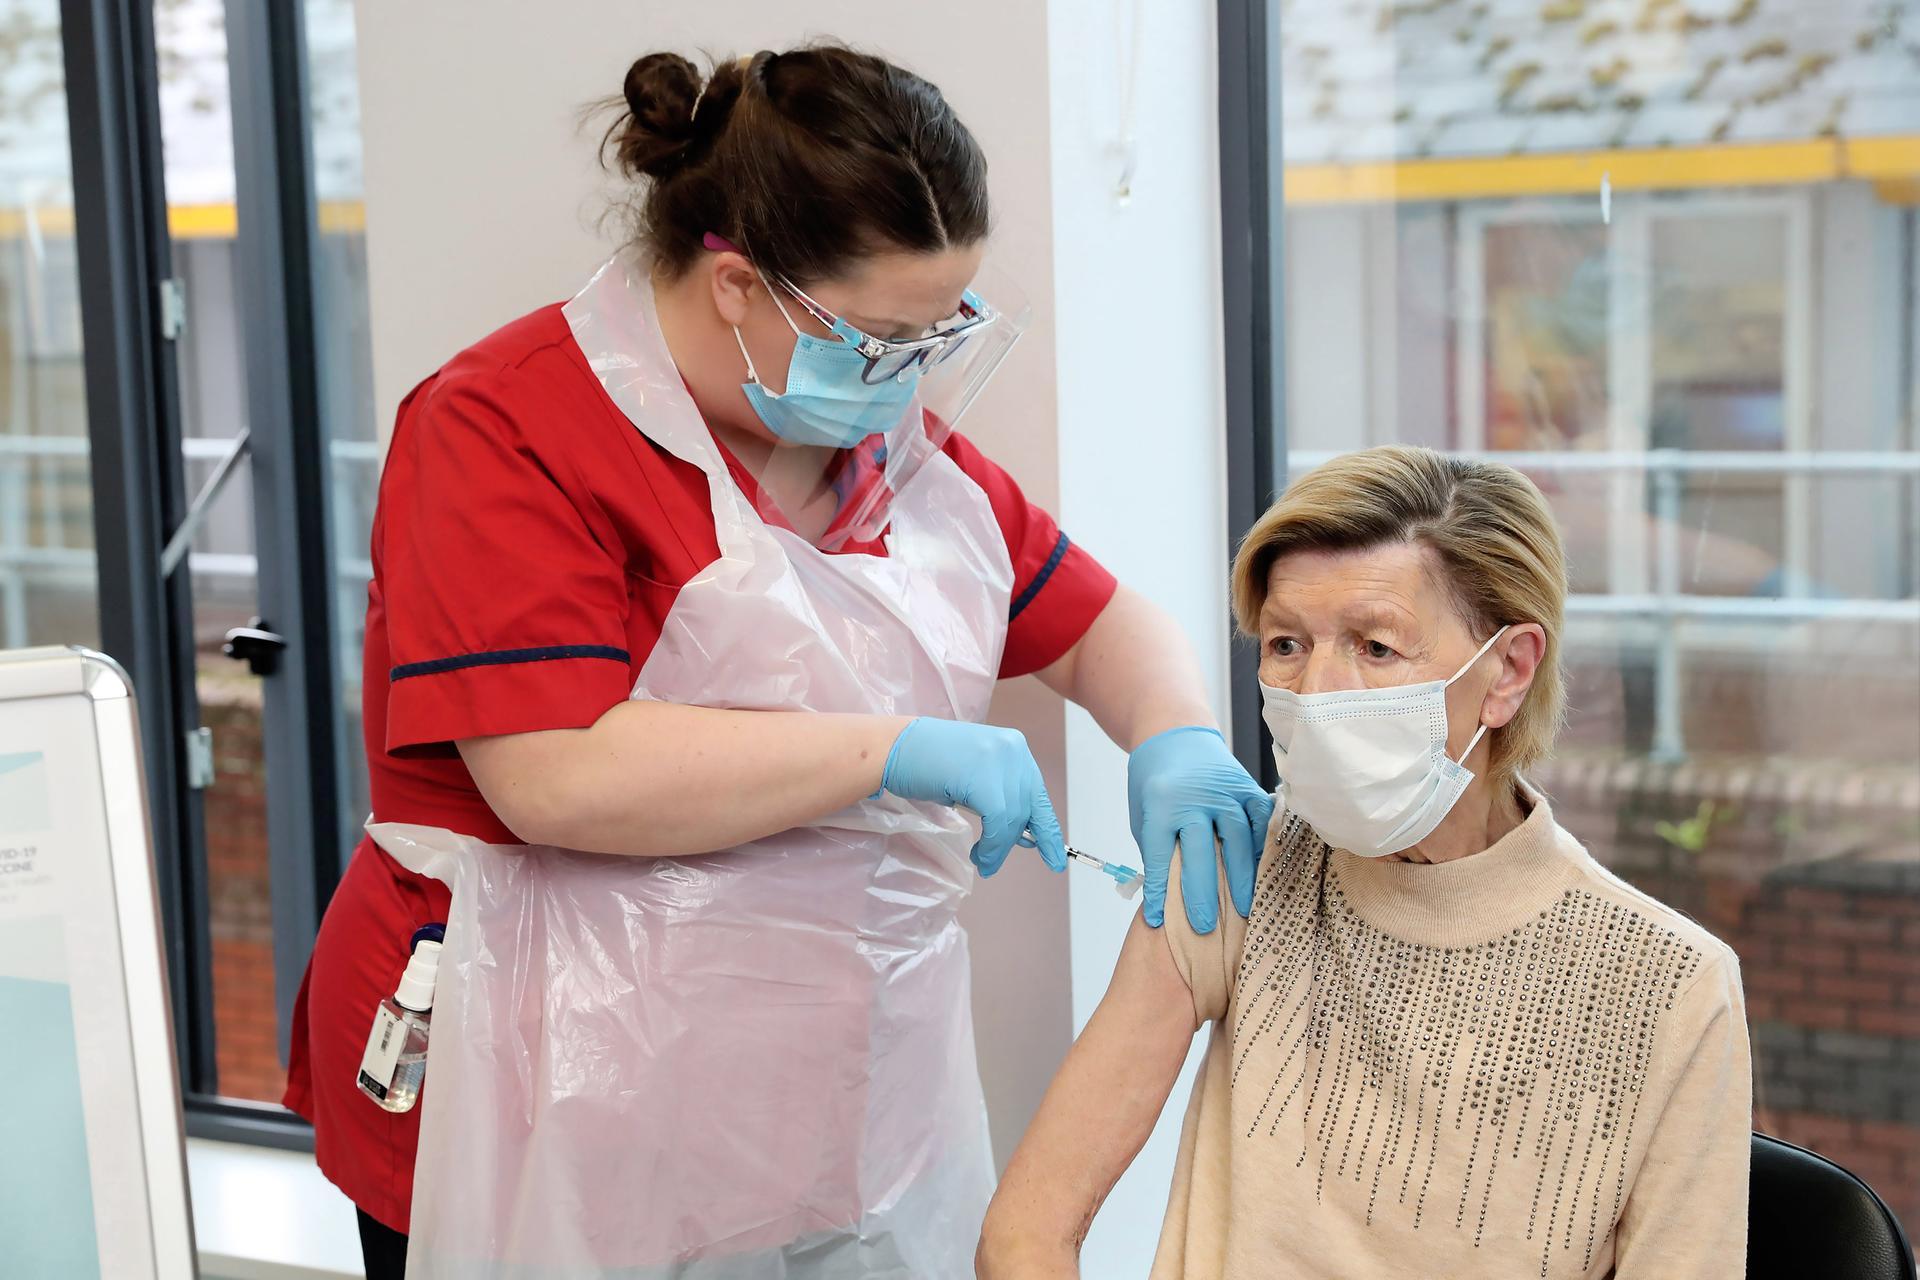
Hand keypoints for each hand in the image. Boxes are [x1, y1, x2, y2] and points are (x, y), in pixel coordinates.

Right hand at [880, 718, 1067, 875]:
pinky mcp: (983, 778)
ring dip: (1000, 847)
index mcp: (1013, 746)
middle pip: (1029, 806)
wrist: (894, 748)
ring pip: (1014, 818)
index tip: (1055, 855)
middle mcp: (1012, 749)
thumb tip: (1025, 836)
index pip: (1037, 792)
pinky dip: (994, 846)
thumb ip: (1000, 796)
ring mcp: (999, 761)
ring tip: (985, 861)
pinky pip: (999, 822)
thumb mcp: (975, 775)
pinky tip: (981, 856)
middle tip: (1009, 862)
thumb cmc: (927, 763)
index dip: (1047, 828)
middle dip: (1023, 839)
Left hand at [1127, 726, 1273, 932]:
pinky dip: (1260, 849)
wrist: (1174, 734)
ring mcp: (1224, 790)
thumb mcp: (1143, 814)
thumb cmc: (1154, 782)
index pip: (1160, 853)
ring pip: (1237, 839)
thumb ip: (1157, 848)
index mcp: (1160, 802)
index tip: (1157, 919)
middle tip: (1204, 927)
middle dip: (1201, 894)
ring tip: (1241, 910)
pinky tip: (1260, 874)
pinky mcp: (1246, 787)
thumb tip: (1169, 895)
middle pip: (1200, 852)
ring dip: (1240, 878)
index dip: (1159, 890)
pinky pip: (1259, 822)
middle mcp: (1194, 796)